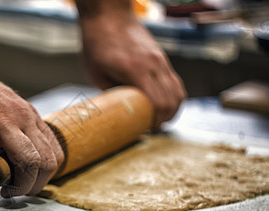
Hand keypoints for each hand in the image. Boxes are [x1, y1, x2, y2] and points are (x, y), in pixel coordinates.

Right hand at [0, 54, 63, 196]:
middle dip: (34, 187)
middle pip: (47, 163)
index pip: (54, 153)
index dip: (45, 176)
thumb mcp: (0, 108)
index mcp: (28, 115)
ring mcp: (0, 123)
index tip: (28, 184)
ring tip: (0, 191)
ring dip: (17, 187)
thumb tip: (9, 158)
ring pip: (28, 164)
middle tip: (15, 193)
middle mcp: (21, 118)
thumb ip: (10, 130)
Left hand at [77, 4, 186, 127]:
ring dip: (172, 110)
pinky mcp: (162, 58)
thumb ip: (111, 93)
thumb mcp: (96, 73)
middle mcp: (154, 64)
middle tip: (151, 128)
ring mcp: (161, 60)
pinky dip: (173, 97)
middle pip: (172, 100)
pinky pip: (175, 82)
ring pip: (179, 92)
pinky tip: (163, 105)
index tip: (146, 130)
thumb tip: (119, 113)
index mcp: (136, 69)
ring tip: (158, 119)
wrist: (109, 15)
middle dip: (164, 119)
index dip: (155, 121)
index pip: (158, 103)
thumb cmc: (97, 43)